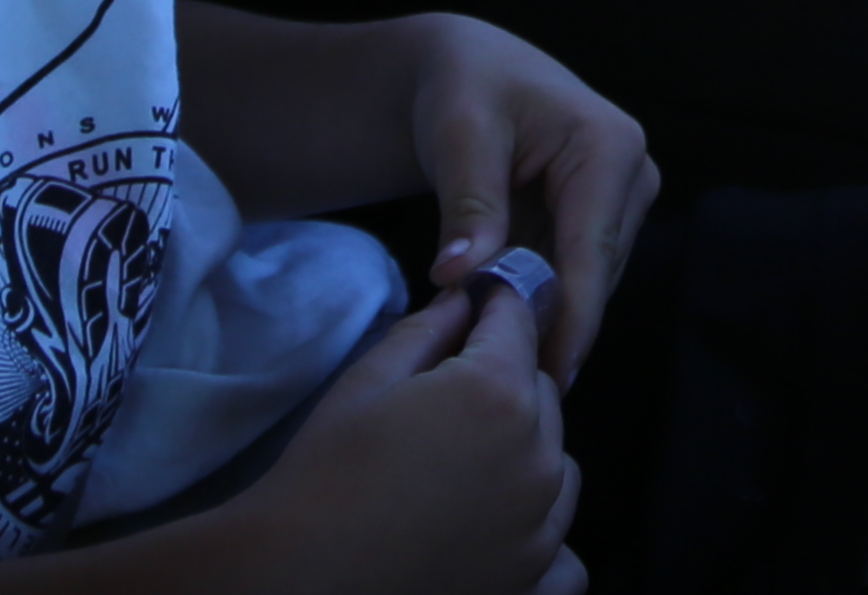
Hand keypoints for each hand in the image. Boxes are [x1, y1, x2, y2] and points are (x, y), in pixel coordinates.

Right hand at [212, 287, 579, 594]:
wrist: (301, 577)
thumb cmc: (325, 472)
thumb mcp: (367, 382)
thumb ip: (428, 331)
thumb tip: (465, 301)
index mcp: (498, 395)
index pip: (518, 321)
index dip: (494, 306)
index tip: (475, 307)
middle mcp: (537, 458)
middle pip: (541, 391)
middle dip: (505, 381)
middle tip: (447, 402)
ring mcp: (542, 527)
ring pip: (557, 461)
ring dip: (527, 451)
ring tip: (465, 468)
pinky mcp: (534, 579)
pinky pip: (566, 550)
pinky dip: (540, 533)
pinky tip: (498, 531)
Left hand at [396, 19, 654, 385]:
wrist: (468, 69)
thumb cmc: (464, 88)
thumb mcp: (458, 135)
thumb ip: (468, 205)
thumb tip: (458, 276)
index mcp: (610, 147)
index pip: (592, 253)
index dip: (572, 320)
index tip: (551, 379)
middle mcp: (634, 175)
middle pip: (593, 276)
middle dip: (546, 322)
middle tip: (488, 370)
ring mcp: (624, 201)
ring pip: (584, 283)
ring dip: (538, 313)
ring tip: (482, 348)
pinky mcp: (604, 220)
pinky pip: (572, 275)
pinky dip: (535, 298)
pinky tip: (494, 319)